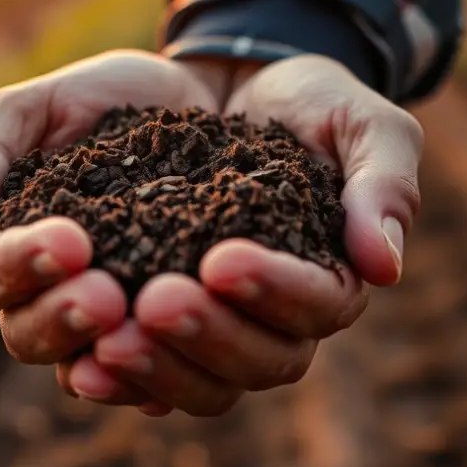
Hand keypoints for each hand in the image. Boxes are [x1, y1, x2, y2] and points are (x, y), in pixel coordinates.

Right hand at [0, 50, 229, 411]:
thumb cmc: (110, 97)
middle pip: (30, 338)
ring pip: (92, 371)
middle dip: (62, 320)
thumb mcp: (41, 106)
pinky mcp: (178, 331)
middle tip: (105, 296)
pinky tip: (190, 363)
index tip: (68, 242)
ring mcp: (114, 319)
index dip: (20, 267)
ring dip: (116, 360)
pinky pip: (167, 380)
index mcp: (10, 244)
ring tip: (149, 321)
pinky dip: (171, 379)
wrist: (205, 93)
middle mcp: (53, 295)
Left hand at [88, 54, 423, 414]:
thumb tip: (384, 268)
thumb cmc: (310, 103)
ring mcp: (209, 324)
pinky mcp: (148, 316)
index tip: (222, 260)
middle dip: (205, 337)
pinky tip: (82, 359)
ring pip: (194, 381)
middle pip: (253, 363)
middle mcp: (270, 319)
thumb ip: (384, 181)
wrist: (236, 85)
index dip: (274, 292)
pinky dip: (112, 374)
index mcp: (327, 277)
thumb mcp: (360, 120)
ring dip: (153, 367)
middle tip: (155, 302)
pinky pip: (137, 371)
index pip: (316, 308)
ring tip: (107, 339)